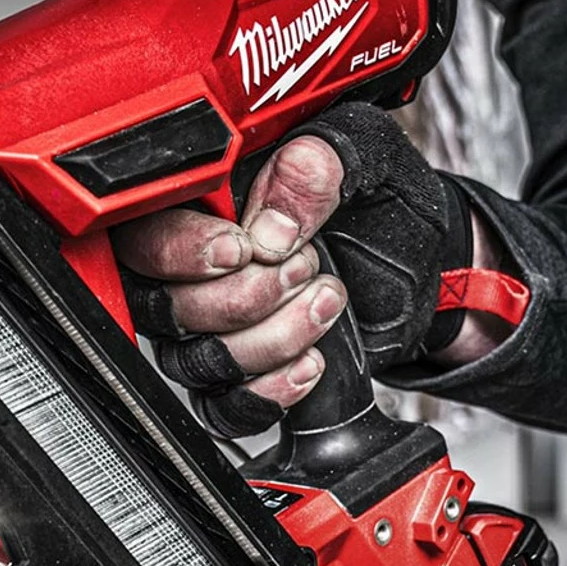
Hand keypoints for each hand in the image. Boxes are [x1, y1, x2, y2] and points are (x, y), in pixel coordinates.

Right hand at [112, 102, 478, 436]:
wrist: (421, 262)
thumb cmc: (381, 202)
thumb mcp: (363, 157)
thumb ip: (315, 168)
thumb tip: (270, 229)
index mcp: (202, 204)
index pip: (145, 235)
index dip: (182, 250)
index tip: (242, 247)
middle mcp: (192, 270)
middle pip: (166, 307)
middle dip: (244, 296)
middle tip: (306, 265)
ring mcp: (211, 329)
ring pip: (195, 361)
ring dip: (268, 341)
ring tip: (326, 300)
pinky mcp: (240, 376)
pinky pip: (224, 408)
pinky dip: (270, 393)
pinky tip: (313, 361)